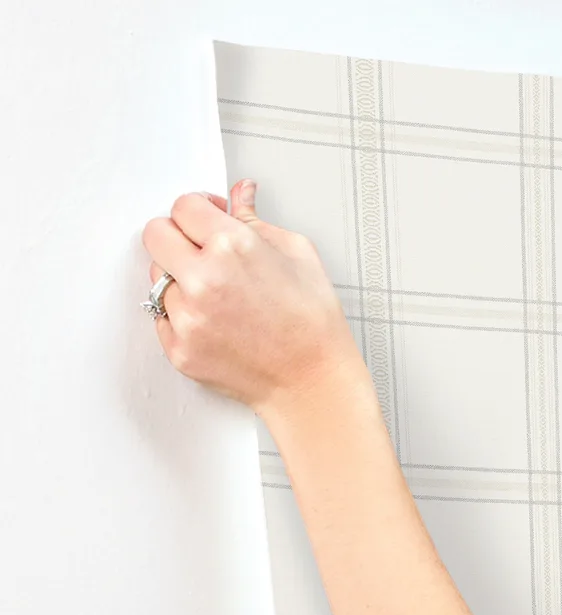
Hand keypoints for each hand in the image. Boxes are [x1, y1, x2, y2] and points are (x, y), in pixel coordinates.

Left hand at [141, 179, 362, 414]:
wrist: (313, 382)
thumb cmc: (314, 325)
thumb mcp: (298, 255)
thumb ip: (257, 220)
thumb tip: (240, 195)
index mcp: (233, 246)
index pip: (183, 206)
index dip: (198, 210)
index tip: (206, 220)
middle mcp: (203, 279)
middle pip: (155, 235)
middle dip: (177, 237)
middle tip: (200, 251)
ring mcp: (188, 317)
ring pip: (158, 279)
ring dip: (181, 281)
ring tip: (219, 297)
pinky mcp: (180, 349)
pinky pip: (163, 318)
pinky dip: (184, 317)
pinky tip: (217, 323)